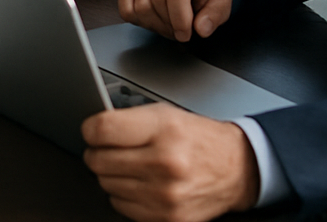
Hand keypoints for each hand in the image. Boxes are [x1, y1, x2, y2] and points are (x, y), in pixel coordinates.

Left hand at [83, 103, 257, 221]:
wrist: (235, 169)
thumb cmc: (197, 139)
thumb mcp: (165, 114)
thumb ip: (128, 119)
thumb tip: (92, 129)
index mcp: (164, 130)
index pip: (102, 130)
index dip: (90, 129)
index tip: (92, 131)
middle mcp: (165, 163)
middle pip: (98, 161)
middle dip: (99, 153)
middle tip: (111, 149)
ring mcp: (166, 195)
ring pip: (106, 185)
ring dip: (113, 175)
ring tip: (133, 166)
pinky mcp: (168, 218)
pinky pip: (121, 206)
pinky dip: (125, 196)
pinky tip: (142, 184)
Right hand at [118, 0, 232, 42]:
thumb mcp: (221, 1)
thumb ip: (215, 15)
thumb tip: (201, 28)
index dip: (180, 20)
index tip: (186, 35)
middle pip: (156, 1)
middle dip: (169, 25)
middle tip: (179, 31)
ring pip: (140, 8)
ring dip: (156, 25)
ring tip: (169, 24)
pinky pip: (126, 10)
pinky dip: (140, 22)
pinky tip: (154, 18)